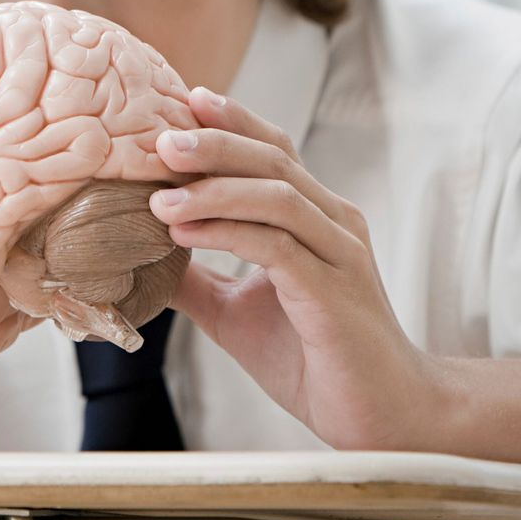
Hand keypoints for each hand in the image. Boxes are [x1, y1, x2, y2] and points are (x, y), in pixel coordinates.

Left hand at [150, 87, 446, 450]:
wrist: (381, 416)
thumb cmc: (317, 360)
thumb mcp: (237, 312)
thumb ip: (198, 279)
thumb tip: (139, 258)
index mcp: (316, 218)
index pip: (274, 150)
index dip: (232, 123)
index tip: (182, 103)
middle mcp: (334, 223)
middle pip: (274, 158)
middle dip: (215, 142)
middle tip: (161, 138)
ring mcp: (339, 253)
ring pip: (277, 195)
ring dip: (214, 188)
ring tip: (160, 195)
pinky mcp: (334, 291)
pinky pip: (277, 246)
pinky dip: (227, 233)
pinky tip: (186, 233)